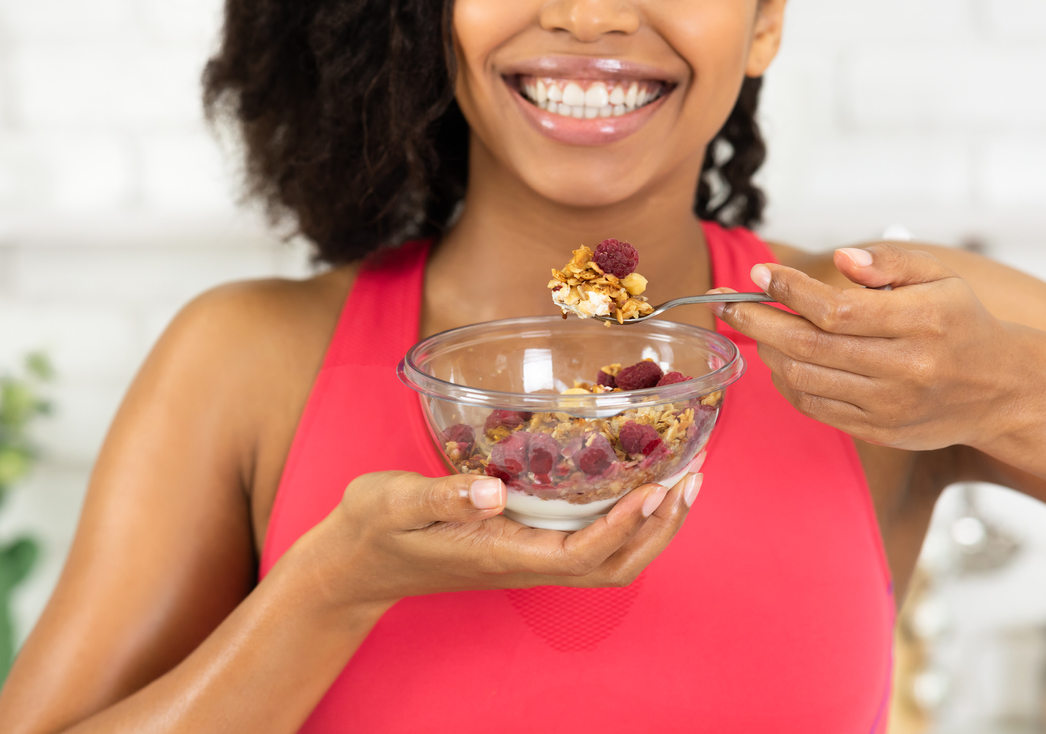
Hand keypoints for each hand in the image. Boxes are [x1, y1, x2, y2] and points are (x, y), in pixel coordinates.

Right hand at [292, 460, 703, 611]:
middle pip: (611, 567)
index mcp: (499, 554)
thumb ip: (442, 496)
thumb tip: (492, 491)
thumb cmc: (373, 530)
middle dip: (658, 530)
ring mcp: (525, 558)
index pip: (579, 554)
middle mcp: (522, 562)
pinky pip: (588, 544)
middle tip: (691, 479)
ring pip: (606, 560)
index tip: (655, 488)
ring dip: (650, 528)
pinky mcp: (523, 545)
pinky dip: (624, 521)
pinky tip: (632, 486)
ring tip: (681, 482)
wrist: (354, 564)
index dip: (623, 527)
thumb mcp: (394, 503)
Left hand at [712, 243, 1019, 451]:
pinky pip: (815, 407)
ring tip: (754, 327)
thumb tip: (843, 258)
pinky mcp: (880, 432)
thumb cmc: (961, 323)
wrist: (1001, 390)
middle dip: (756, 321)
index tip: (759, 273)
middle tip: (725, 303)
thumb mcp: (941, 277)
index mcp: (923, 322)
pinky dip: (787, 381)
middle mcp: (907, 368)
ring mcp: (891, 406)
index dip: (789, 290)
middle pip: (809, 346)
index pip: (837, 309)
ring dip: (768, 350)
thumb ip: (890, 262)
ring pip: (805, 378)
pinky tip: (780, 357)